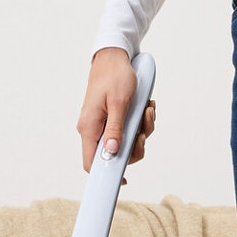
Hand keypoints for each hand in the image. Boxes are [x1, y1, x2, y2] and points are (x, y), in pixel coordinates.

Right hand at [78, 47, 156, 170]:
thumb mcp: (119, 103)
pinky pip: (128, 130)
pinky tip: (145, 107)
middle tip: (144, 131)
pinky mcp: (112, 119)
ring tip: (146, 111)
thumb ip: (115, 129)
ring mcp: (103, 124)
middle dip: (135, 146)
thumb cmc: (114, 75)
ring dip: (141, 130)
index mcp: (90, 127)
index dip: (106, 175)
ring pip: (125, 142)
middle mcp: (93, 129)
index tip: (123, 179)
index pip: (91, 163)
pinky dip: (140, 122)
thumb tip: (112, 153)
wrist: (114, 56)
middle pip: (114, 155)